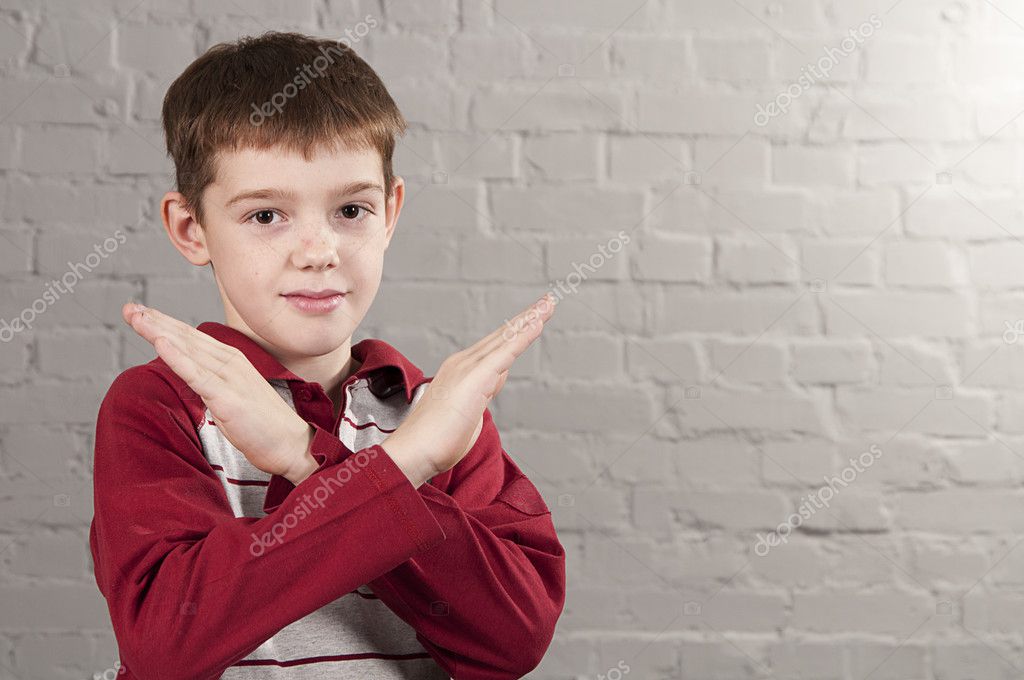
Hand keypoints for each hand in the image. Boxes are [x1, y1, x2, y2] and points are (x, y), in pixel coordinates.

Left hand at [122, 303, 316, 484]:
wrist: (292, 443)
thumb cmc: (263, 425)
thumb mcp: (232, 397)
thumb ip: (213, 383)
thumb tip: (194, 379)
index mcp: (231, 361)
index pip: (192, 338)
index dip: (165, 323)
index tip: (140, 313)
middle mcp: (230, 362)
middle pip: (186, 337)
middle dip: (155, 321)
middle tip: (129, 308)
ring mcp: (230, 378)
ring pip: (188, 350)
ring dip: (159, 331)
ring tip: (136, 317)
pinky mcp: (228, 397)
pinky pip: (197, 375)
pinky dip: (177, 358)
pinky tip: (160, 343)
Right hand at [381, 293, 556, 486]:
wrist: (414, 451)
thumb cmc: (436, 440)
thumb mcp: (469, 412)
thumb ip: (483, 392)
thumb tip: (497, 378)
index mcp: (460, 371)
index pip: (495, 347)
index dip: (515, 332)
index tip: (534, 319)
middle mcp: (463, 363)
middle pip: (502, 335)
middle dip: (527, 317)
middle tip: (548, 301)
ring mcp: (468, 368)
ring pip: (506, 338)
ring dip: (530, 319)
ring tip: (549, 304)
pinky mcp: (476, 378)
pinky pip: (506, 351)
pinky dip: (523, 336)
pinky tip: (538, 323)